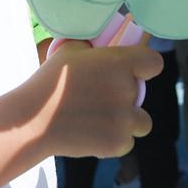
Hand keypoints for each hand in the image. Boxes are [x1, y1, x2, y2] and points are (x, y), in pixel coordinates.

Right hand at [25, 42, 161, 159]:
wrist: (34, 119)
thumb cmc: (49, 81)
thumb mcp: (68, 50)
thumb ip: (91, 48)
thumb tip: (100, 44)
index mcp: (119, 63)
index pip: (154, 62)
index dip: (146, 65)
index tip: (136, 69)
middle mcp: (127, 90)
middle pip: (141, 94)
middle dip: (125, 95)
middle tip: (99, 96)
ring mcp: (125, 119)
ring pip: (141, 122)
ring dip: (127, 120)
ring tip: (100, 118)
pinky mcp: (118, 143)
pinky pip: (126, 141)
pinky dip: (113, 139)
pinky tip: (92, 133)